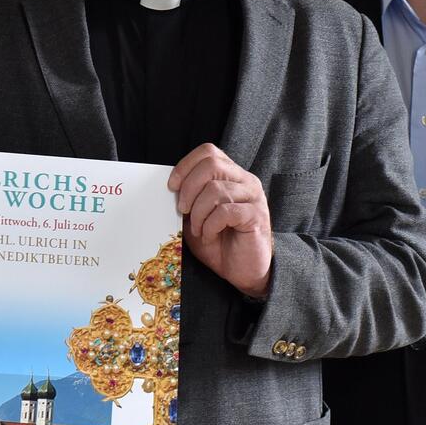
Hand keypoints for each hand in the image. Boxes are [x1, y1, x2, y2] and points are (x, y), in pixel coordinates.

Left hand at [168, 144, 271, 297]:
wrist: (243, 272)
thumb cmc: (220, 244)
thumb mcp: (196, 218)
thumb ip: (187, 200)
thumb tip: (169, 188)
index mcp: (232, 175)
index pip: (209, 152)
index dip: (186, 166)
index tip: (171, 186)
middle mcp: (245, 181)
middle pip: (212, 165)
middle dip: (189, 188)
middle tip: (182, 210)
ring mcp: (253, 197)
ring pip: (216, 190)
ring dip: (198, 213)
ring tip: (198, 230)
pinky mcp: (256, 216)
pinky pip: (226, 211)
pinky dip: (210, 225)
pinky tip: (210, 236)